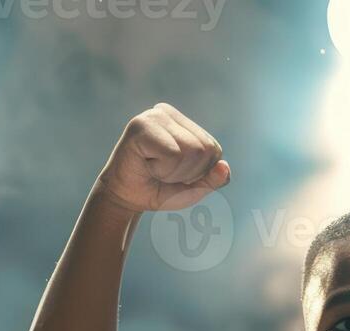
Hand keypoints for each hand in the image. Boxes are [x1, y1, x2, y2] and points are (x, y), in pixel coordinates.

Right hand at [98, 103, 231, 213]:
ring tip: (154, 168)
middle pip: (204, 149)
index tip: (174, 173)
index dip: (199, 172)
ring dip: (173, 172)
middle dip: (186, 173)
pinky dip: (163, 169)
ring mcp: (154, 116)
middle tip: (162, 172)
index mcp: (184, 123)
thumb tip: (225, 167)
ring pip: (191, 151)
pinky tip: (146, 164)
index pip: (214, 150)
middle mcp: (168, 113)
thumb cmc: (159, 189)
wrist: (125, 198)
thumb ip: (213, 180)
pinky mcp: (141, 126)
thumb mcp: (193, 189)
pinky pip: (173, 154)